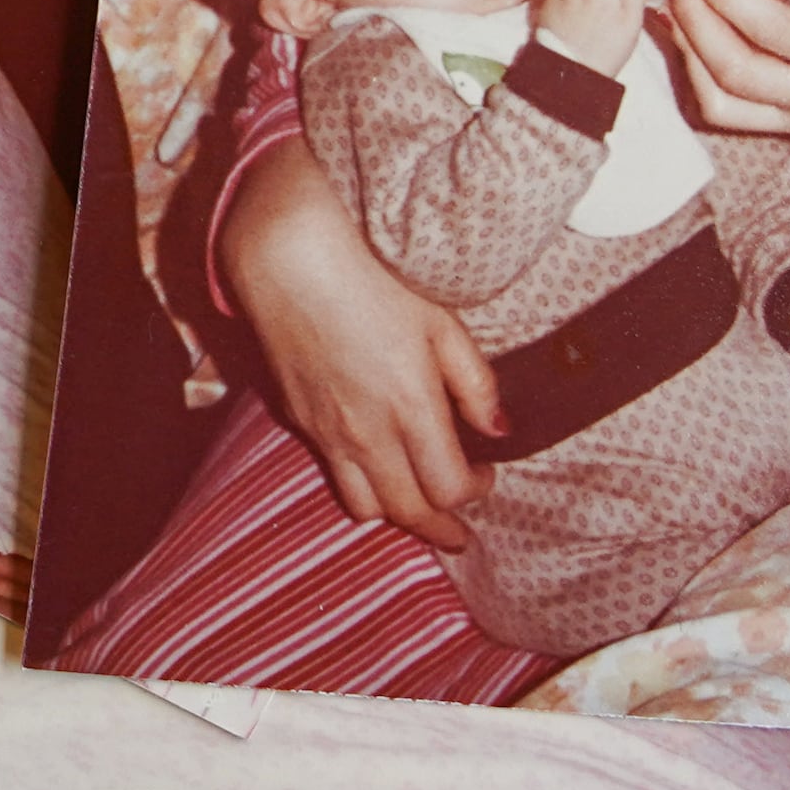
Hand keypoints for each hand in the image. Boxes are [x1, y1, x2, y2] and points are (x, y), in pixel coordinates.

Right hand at [213, 144, 502, 550]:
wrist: (289, 259)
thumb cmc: (373, 278)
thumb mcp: (440, 321)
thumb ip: (475, 381)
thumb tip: (500, 427)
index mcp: (412, 407)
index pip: (450, 488)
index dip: (477, 491)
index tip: (487, 473)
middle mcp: (368, 431)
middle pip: (409, 512)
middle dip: (440, 529)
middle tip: (460, 530)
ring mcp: (328, 431)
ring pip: (364, 506)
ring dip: (396, 513)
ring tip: (415, 502)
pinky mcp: (299, 420)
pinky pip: (332, 472)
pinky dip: (360, 482)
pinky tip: (374, 460)